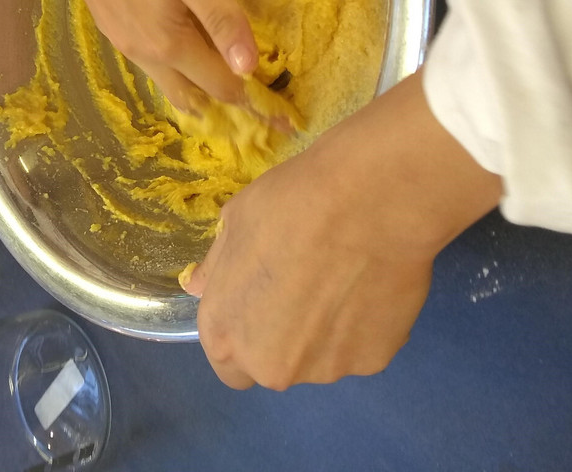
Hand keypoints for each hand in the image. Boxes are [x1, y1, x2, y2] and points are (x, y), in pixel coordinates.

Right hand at [0, 0, 257, 109]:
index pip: (224, 87)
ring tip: (228, 87)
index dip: (258, 106)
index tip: (287, 124)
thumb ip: (221, 17)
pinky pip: (154, 65)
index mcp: (169, 43)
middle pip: (195, 95)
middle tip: (263, 110)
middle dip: (229, 107)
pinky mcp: (113, 24)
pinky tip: (186, 52)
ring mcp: (125, 41)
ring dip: (201, 90)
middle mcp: (145, 53)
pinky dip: (179, 71)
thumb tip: (250, 70)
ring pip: (171, 82)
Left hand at [185, 70, 502, 388]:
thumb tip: (198, 286)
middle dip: (283, 339)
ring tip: (344, 279)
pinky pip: (362, 348)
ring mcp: (325, 369)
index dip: (241, 337)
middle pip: (274, 366)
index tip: (260, 306)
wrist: (367, 201)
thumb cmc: (288, 204)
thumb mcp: (233, 223)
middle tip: (305, 289)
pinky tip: (371, 284)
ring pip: (321, 360)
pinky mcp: (374, 361)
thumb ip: (215, 267)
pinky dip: (365, 327)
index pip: (227, 365)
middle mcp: (271, 367)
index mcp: (226, 334)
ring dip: (325, 334)